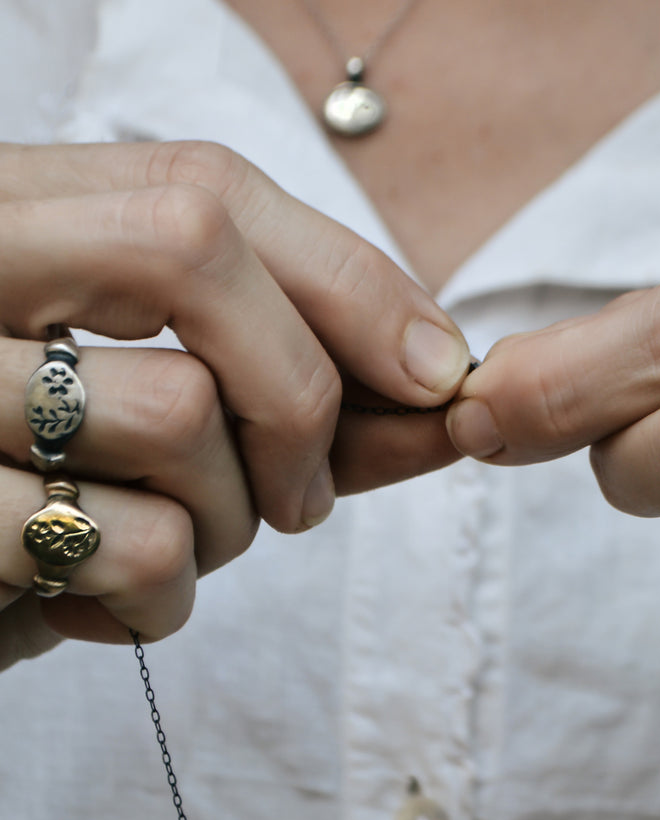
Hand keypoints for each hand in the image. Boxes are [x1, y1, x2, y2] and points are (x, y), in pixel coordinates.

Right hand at [0, 140, 468, 667]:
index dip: (349, 279)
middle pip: (196, 252)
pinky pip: (128, 545)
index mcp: (19, 218)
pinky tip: (101, 609)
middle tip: (302, 501)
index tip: (435, 371)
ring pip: (177, 411)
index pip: (208, 191)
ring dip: (225, 523)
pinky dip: (158, 602)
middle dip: (300, 397)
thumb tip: (440, 376)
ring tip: (161, 553)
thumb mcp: (159, 409)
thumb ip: (285, 382)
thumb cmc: (58, 496)